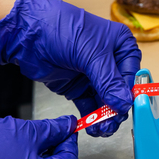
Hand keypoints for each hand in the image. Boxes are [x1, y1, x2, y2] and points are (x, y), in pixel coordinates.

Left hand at [0, 0, 141, 136]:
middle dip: (116, 108)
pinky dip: (92, 116)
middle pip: (119, 90)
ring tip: (102, 129)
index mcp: (120, 45)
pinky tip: (93, 126)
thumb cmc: (62, 29)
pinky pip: (89, 105)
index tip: (123, 110)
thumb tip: (124, 103)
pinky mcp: (77, 86)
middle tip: (110, 123)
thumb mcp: (91, 54)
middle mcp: (109, 60)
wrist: (27, 33)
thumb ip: (108, 80)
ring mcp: (92, 75)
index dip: (128, 94)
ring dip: (105, 116)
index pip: (130, 75)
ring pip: (105, 101)